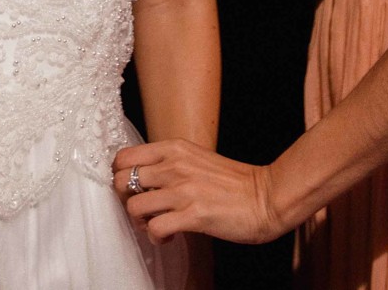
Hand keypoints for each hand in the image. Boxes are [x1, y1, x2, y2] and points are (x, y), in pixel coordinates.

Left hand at [112, 139, 284, 245]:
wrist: (267, 197)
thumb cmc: (234, 182)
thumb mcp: (197, 159)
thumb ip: (170, 162)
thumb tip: (144, 177)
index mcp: (174, 148)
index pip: (123, 156)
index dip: (119, 175)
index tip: (131, 189)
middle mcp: (175, 165)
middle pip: (120, 180)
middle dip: (126, 200)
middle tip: (142, 210)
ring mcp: (184, 190)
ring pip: (134, 205)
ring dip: (140, 221)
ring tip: (154, 225)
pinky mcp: (194, 214)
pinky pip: (155, 228)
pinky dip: (156, 237)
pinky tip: (169, 237)